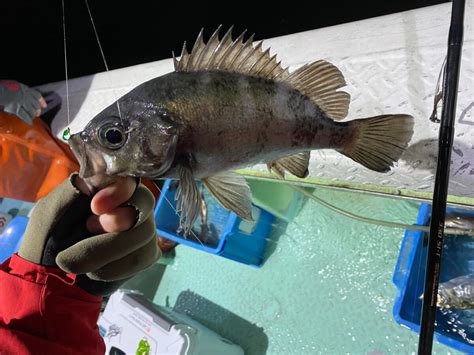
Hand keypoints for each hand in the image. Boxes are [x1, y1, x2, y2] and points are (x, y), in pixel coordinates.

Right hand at [0, 80, 46, 123]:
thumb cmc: (3, 87)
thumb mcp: (14, 85)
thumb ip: (19, 90)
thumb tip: (21, 93)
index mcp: (24, 89)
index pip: (37, 95)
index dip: (41, 101)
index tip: (44, 105)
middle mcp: (25, 96)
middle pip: (35, 105)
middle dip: (37, 110)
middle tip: (37, 114)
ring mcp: (21, 102)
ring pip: (31, 111)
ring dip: (32, 115)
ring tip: (32, 117)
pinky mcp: (16, 108)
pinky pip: (24, 115)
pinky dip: (27, 119)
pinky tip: (29, 122)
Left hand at [19, 174, 159, 295]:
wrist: (53, 276)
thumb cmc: (50, 238)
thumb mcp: (49, 212)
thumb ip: (69, 194)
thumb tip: (90, 183)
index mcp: (108, 184)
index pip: (128, 177)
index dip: (119, 191)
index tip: (96, 207)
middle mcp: (132, 201)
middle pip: (145, 202)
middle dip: (118, 221)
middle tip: (90, 229)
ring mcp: (143, 226)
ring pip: (145, 233)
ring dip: (107, 250)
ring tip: (79, 258)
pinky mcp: (146, 252)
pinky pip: (142, 258)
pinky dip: (114, 268)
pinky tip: (94, 271)